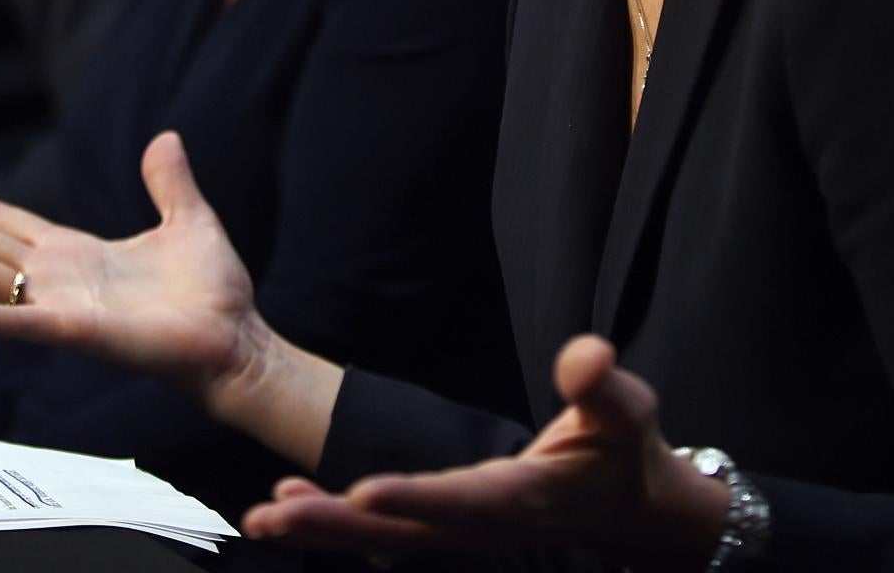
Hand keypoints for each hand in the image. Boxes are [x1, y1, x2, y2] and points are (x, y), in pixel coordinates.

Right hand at [0, 130, 264, 404]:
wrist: (235, 340)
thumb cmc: (212, 293)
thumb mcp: (189, 219)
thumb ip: (169, 182)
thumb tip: (165, 139)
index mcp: (76, 252)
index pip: (5, 223)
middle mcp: (57, 278)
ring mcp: (61, 306)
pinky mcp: (76, 332)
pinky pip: (17, 322)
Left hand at [238, 334, 727, 568]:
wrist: (629, 506)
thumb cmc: (624, 451)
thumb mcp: (627, 411)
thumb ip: (601, 387)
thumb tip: (586, 355)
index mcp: (521, 497)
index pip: (460, 498)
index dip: (413, 496)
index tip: (362, 491)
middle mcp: (482, 525)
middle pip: (401, 532)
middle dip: (336, 525)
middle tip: (276, 513)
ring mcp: (460, 532)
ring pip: (381, 540)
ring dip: (321, 529)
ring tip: (264, 515)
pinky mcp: (446, 526)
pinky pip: (382, 534)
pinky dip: (334, 527)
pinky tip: (286, 509)